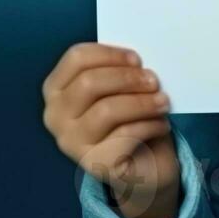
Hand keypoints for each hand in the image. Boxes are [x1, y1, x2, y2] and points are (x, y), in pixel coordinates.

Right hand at [41, 42, 180, 217]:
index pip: (76, 58)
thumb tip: (137, 62)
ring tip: (163, 102)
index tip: (137, 59)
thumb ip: (120, 71)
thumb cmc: (128, 116)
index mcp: (57, 89)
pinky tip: (162, 125)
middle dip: (127, 78)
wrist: (143, 163)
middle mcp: (55, 116)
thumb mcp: (119, 88)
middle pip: (89, 83)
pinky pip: (123, 136)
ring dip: (142, 102)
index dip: (110, 54)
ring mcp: (71, 143)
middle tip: (154, 81)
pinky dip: (149, 125)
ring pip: (106, 110)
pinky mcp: (94, 163)